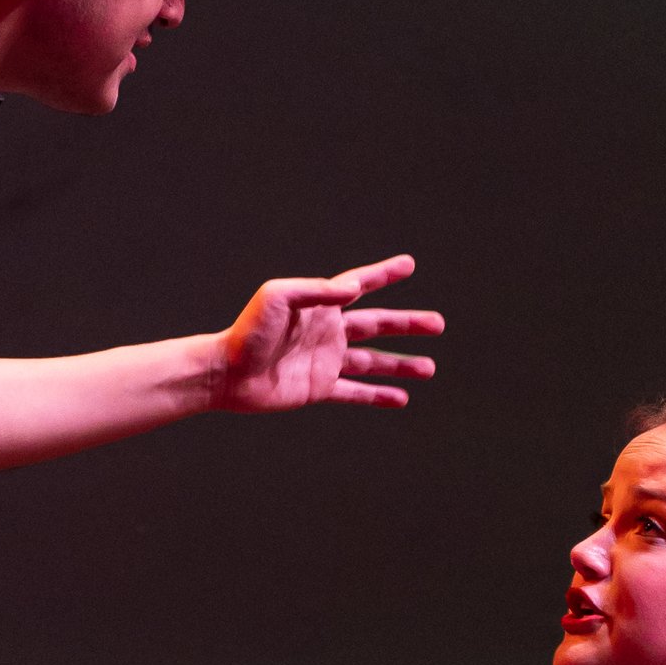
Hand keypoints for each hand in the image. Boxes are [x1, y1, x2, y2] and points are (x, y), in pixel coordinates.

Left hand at [212, 257, 442, 411]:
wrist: (227, 373)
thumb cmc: (247, 331)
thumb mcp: (278, 297)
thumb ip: (316, 290)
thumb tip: (354, 289)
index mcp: (320, 306)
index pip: (360, 285)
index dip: (384, 274)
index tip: (409, 265)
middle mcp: (327, 331)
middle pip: (377, 325)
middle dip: (408, 324)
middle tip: (438, 324)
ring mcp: (325, 361)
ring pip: (372, 361)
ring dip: (401, 365)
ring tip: (429, 368)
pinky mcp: (318, 388)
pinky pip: (354, 392)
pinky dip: (377, 395)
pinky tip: (400, 399)